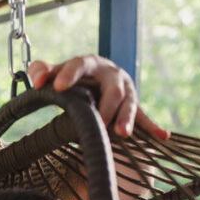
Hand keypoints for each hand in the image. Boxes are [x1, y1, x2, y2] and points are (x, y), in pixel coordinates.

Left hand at [28, 55, 168, 139]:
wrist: (97, 80)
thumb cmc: (73, 79)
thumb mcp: (58, 73)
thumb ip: (43, 70)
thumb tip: (36, 76)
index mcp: (91, 64)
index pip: (81, 64)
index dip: (69, 73)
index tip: (58, 87)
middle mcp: (111, 75)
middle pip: (113, 88)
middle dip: (106, 105)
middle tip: (98, 121)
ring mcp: (125, 91)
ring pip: (129, 103)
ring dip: (126, 118)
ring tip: (121, 134)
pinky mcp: (134, 106)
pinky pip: (145, 117)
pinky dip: (153, 127)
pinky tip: (163, 135)